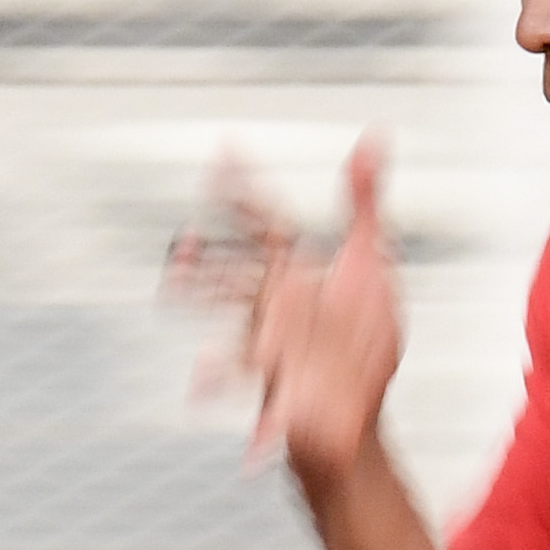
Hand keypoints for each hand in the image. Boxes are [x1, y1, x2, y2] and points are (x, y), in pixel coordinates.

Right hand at [164, 137, 401, 497]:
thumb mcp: (371, 261)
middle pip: (241, 274)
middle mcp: (280, 305)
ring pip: (239, 326)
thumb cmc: (359, 340)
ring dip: (210, 315)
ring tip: (177, 300)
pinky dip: (223, 387)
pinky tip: (200, 382)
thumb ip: (364, 201)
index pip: (268, 220)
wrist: (354, 413)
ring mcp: (277, 348)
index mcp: (297, 271)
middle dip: (212, 261)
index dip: (247, 185)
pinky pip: (252, 388)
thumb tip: (372, 136)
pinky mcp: (282, 392)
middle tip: (183, 244)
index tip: (224, 149)